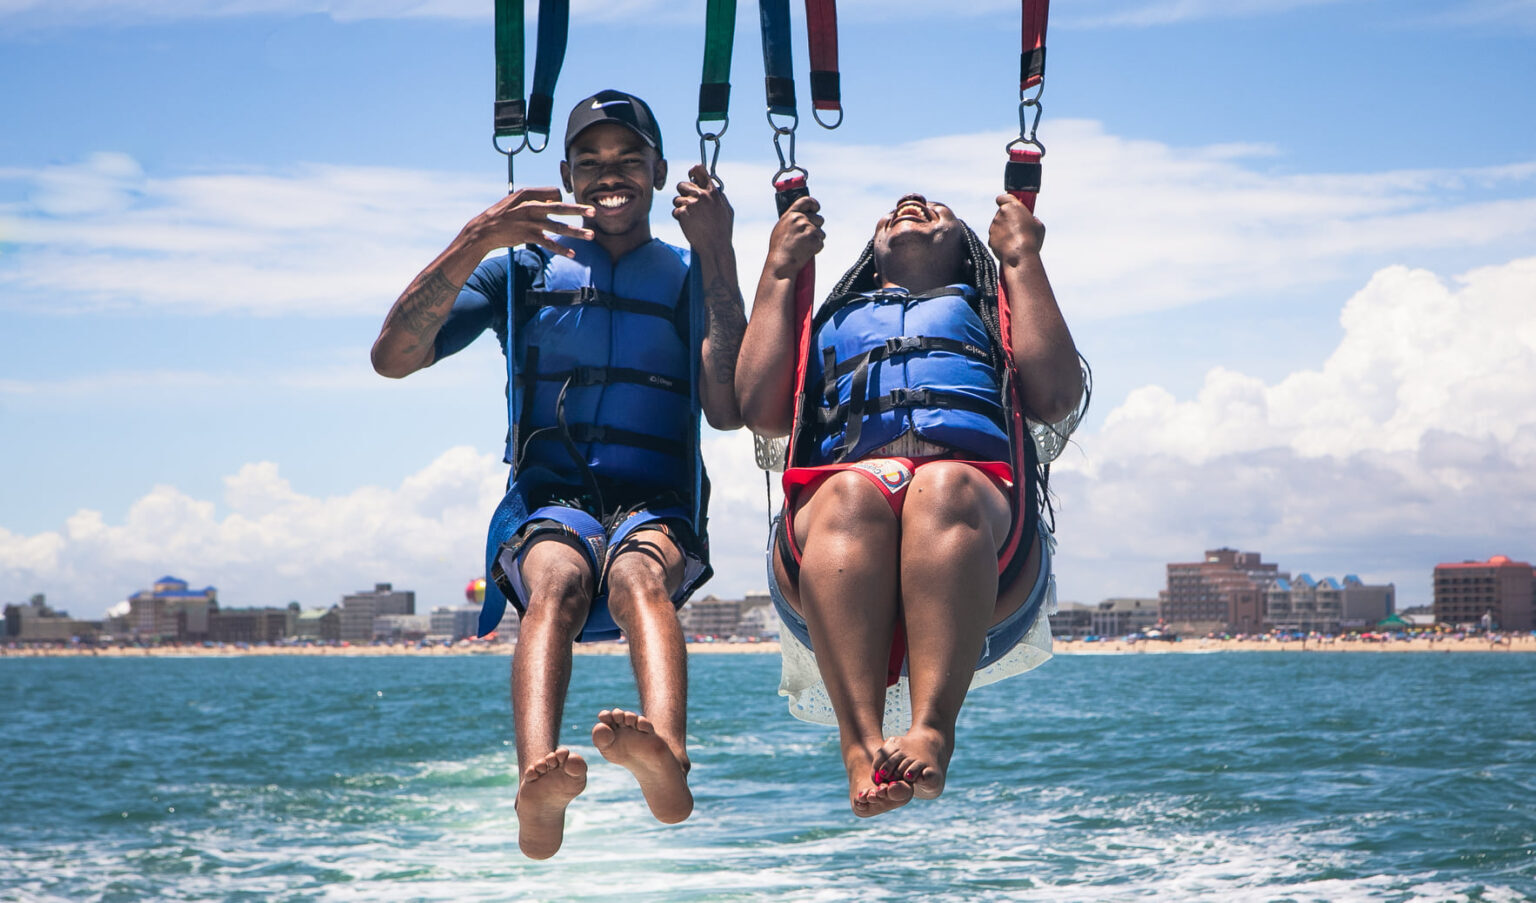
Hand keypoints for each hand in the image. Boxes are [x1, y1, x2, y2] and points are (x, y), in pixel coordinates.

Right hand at [468, 187, 593, 257]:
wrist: (483, 230)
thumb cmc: (501, 215)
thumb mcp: (515, 201)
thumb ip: (534, 200)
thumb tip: (552, 202)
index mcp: (528, 194)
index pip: (554, 192)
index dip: (561, 199)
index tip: (563, 206)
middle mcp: (531, 206)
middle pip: (560, 207)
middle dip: (579, 210)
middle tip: (594, 211)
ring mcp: (530, 222)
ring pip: (558, 227)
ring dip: (576, 232)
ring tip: (591, 236)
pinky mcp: (528, 236)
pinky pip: (549, 243)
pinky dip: (561, 249)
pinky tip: (573, 254)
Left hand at [672, 164, 733, 251]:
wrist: (716, 247)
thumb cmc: (723, 231)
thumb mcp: (727, 210)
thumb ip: (719, 197)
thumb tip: (713, 188)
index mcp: (713, 192)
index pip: (700, 170)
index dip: (693, 171)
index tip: (691, 175)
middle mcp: (701, 195)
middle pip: (682, 184)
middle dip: (683, 193)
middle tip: (689, 203)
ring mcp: (691, 203)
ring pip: (677, 199)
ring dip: (681, 207)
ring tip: (691, 218)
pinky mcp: (682, 213)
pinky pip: (675, 211)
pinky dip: (679, 218)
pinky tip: (688, 224)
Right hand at [767, 195, 823, 278]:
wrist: (781, 264)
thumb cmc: (779, 249)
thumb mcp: (781, 229)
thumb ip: (791, 220)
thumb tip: (801, 216)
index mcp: (791, 214)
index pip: (806, 201)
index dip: (814, 204)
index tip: (817, 208)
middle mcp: (801, 219)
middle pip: (819, 219)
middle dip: (817, 228)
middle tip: (807, 238)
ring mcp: (809, 229)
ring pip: (821, 233)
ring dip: (816, 240)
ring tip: (804, 247)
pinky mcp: (815, 240)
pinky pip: (821, 243)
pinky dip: (816, 249)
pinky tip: (806, 252)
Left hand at [988, 193, 1045, 267]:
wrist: (1019, 255)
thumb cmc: (1031, 239)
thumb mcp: (1038, 225)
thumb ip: (1031, 219)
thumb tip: (1030, 220)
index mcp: (1012, 206)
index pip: (1002, 198)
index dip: (1004, 201)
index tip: (1007, 205)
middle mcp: (1000, 214)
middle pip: (1001, 213)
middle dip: (1007, 218)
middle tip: (1017, 227)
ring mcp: (994, 226)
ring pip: (998, 226)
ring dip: (1004, 230)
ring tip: (1015, 240)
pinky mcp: (990, 238)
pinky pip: (995, 237)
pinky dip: (1000, 241)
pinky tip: (1009, 247)